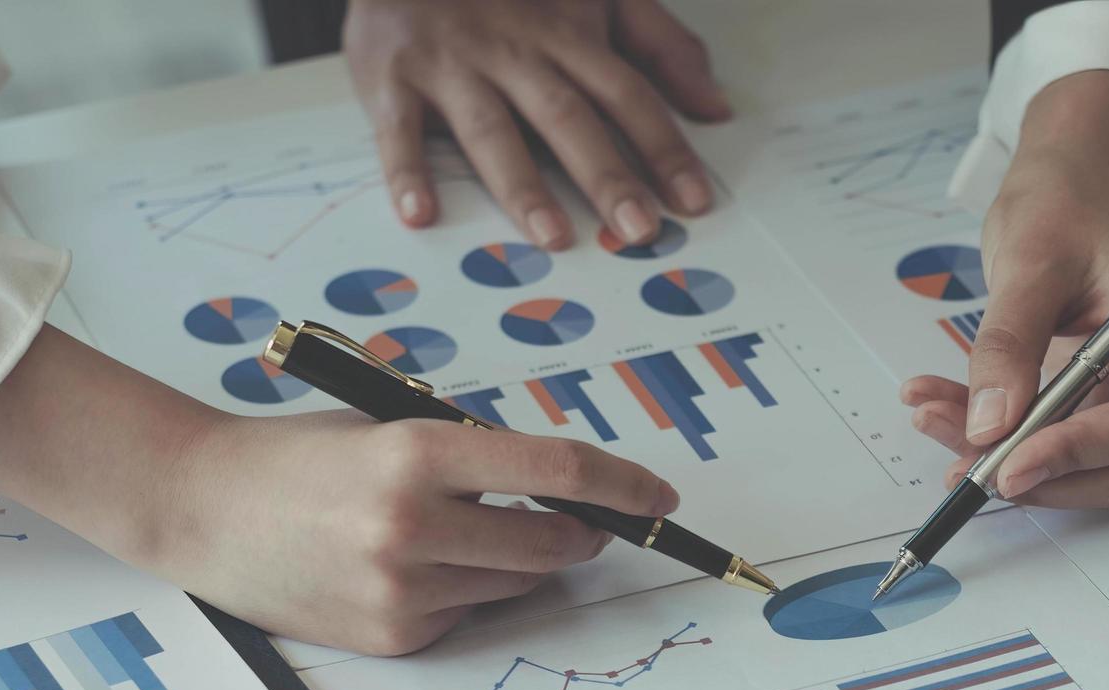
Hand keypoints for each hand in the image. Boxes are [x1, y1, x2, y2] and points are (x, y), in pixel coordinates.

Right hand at [170, 413, 678, 653]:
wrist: (202, 507)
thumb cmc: (300, 455)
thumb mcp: (390, 426)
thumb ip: (473, 455)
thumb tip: (567, 491)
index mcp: (417, 455)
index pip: (558, 473)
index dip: (624, 485)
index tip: (659, 496)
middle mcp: (412, 527)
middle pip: (554, 544)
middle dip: (585, 534)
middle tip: (591, 523)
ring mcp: (402, 590)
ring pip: (516, 585)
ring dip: (521, 562)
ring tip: (469, 531)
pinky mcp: (392, 636)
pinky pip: (468, 614)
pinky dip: (468, 589)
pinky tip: (418, 565)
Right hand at [342, 0, 730, 248]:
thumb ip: (660, 46)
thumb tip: (716, 106)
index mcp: (566, 35)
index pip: (625, 94)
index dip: (662, 146)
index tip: (692, 200)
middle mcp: (514, 52)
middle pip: (568, 116)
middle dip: (607, 174)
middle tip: (638, 229)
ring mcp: (453, 64)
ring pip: (492, 128)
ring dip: (522, 185)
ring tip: (552, 236)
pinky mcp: (392, 76)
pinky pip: (400, 129)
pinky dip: (407, 171)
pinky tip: (421, 214)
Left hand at [902, 71, 1108, 507]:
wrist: (1077, 174)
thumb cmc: (1070, 197)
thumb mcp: (1029, 261)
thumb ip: (1010, 344)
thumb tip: (990, 425)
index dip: (1074, 454)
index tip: (1005, 466)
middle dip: (1041, 472)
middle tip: (960, 461)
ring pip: (1090, 464)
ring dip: (1014, 459)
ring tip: (936, 420)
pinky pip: (1065, 439)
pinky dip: (1008, 435)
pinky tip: (948, 411)